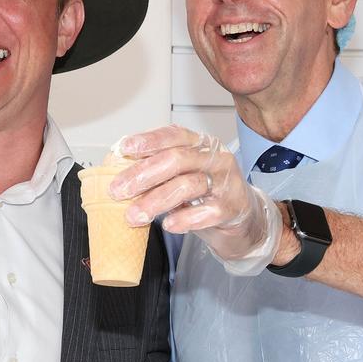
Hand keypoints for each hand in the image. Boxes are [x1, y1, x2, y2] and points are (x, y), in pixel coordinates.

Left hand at [109, 125, 281, 262]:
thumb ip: (158, 173)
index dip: (148, 141)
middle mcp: (215, 158)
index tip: (124, 149)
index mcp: (200, 144)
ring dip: (156, 200)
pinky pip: (207, 211)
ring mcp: (226, 182)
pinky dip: (185, 218)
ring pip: (188, 185)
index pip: (173, 135)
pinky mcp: (233, 208)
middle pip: (176, 159)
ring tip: (135, 216)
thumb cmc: (207, 197)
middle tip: (118, 191)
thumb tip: (119, 176)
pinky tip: (168, 225)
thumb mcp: (182, 178)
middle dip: (143, 175)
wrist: (244, 221)